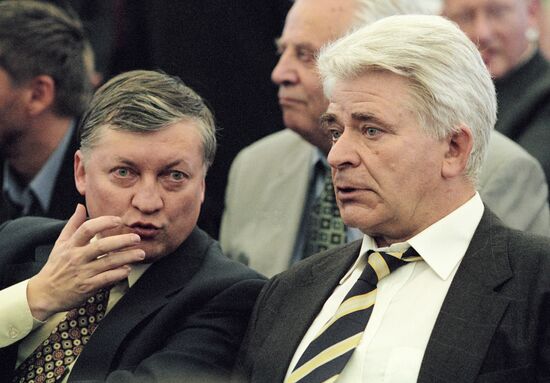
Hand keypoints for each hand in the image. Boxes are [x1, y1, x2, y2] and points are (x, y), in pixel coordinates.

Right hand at [27, 204, 145, 320]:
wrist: (44, 294)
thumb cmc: (56, 266)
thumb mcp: (60, 243)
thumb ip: (73, 224)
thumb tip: (80, 206)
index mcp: (70, 245)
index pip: (87, 229)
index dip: (104, 222)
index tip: (118, 220)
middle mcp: (76, 258)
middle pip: (101, 246)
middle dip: (121, 241)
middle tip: (136, 238)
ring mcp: (82, 273)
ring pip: (108, 263)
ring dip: (126, 257)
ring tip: (140, 254)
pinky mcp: (87, 287)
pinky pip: (106, 279)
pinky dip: (118, 274)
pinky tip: (128, 269)